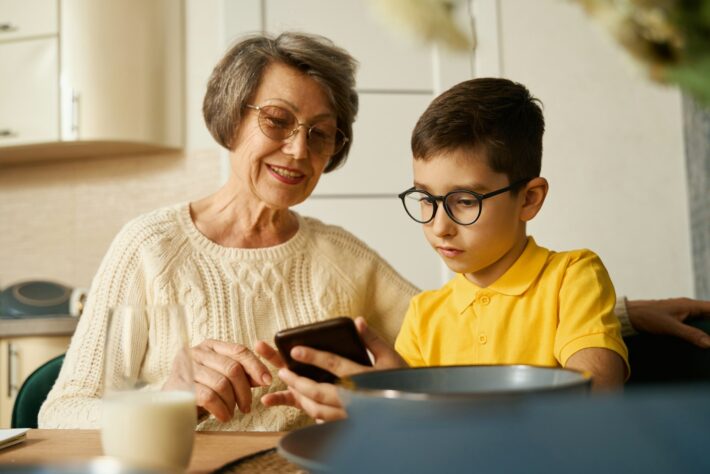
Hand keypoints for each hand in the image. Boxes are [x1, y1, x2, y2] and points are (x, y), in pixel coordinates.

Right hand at [165, 339, 271, 422]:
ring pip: (221, 383)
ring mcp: (186, 368)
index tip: (268, 381)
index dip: (256, 366)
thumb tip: (265, 378)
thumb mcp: (222, 377)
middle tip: (247, 406)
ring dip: (232, 402)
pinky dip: (221, 409)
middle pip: (232, 368)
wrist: (168, 404)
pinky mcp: (179, 386)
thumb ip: (242, 374)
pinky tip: (224, 416)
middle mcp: (197, 352)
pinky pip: (209, 397)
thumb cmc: (200, 389)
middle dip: (244, 391)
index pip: (239, 350)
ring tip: (232, 412)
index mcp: (211, 346)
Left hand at [256, 317, 406, 421]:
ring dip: (301, 398)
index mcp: (365, 378)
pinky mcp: (350, 425)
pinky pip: (325, 422)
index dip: (313, 356)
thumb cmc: (404, 380)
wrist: (415, 411)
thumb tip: (357, 321)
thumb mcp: (391, 357)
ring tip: (290, 386)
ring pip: (318, 410)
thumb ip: (373, 339)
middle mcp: (356, 399)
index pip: (334, 365)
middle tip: (283, 371)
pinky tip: (305, 403)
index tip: (295, 350)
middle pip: (319, 392)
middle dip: (297, 381)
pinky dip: (313, 413)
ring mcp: (352, 416)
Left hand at [627, 298, 709, 347]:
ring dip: (707, 327)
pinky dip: (699, 329)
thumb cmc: (648, 317)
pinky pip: (693, 322)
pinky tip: (701, 340)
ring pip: (702, 319)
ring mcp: (682, 311)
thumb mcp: (671, 327)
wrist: (629, 315)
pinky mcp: (676, 318)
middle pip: (709, 314)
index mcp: (690, 305)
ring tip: (707, 341)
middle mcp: (688, 306)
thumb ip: (691, 334)